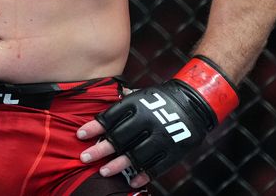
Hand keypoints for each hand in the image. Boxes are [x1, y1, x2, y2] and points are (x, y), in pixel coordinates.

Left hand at [77, 56, 238, 185]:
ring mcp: (162, 137)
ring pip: (136, 155)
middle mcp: (148, 120)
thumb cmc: (161, 98)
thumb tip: (102, 108)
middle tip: (85, 157)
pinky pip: (156, 166)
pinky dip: (142, 175)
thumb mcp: (142, 94)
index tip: (80, 135)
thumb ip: (123, 103)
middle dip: (100, 149)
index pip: (111, 117)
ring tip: (103, 172)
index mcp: (138, 104)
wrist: (195, 102)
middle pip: (119, 138)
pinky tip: (131, 180)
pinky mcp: (173, 151)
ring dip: (118, 164)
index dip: (94, 127)